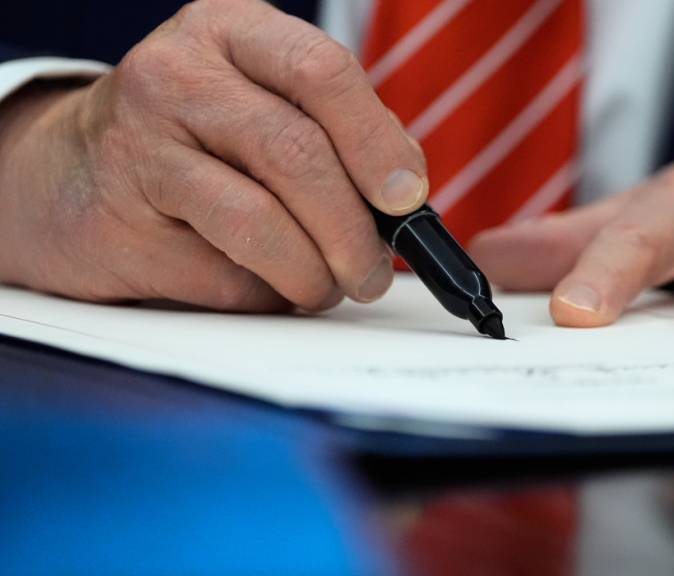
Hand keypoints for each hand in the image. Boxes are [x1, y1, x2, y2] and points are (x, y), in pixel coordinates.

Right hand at [0, 0, 425, 310]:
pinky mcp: (121, 216)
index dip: (376, 142)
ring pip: (260, 221)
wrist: (69, 172)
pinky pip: (221, 271)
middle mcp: (179, 72)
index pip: (322, 71)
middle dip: (353, 229)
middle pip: (297, 153)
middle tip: (373, 271)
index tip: (407, 197)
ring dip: (314, 273)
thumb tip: (403, 194)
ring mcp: (140, 142)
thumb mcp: (264, 102)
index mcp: (232, 30)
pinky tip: (269, 285)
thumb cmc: (195, 138)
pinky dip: (265, 292)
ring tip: (328, 287)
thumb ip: (335, 133)